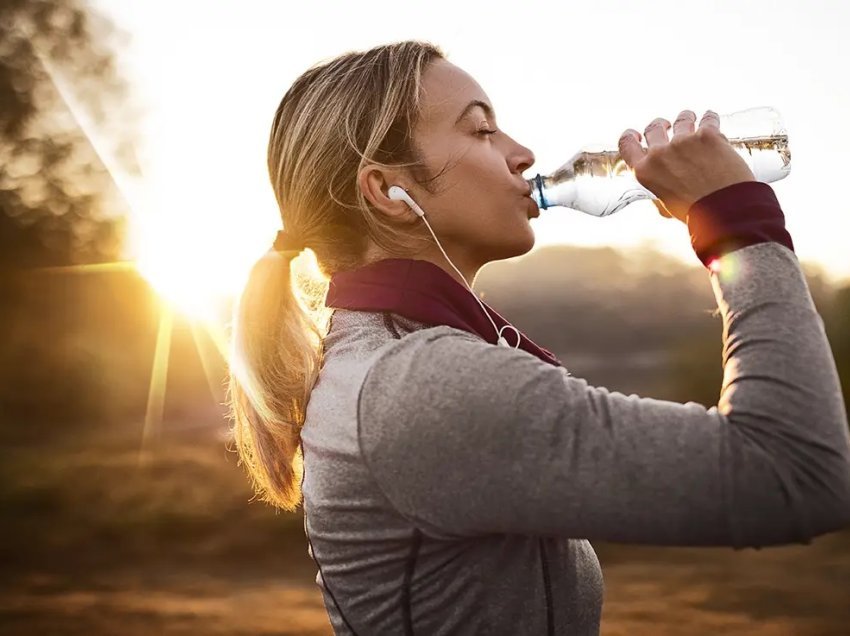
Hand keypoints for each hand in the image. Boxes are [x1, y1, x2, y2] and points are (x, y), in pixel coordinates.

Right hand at [618, 110, 755, 222]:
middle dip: (661, 125)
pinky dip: (709, 117)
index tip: (637, 134)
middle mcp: (660, 154)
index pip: (627, 144)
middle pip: (653, 128)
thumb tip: (661, 182)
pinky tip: (710, 118)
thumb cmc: (696, 212)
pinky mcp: (707, 135)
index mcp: (645, 171)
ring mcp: (683, 142)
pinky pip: (707, 118)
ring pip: (681, 118)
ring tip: (692, 119)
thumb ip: (659, 187)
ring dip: (686, 118)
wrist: (725, 210)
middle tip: (668, 126)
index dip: (631, 136)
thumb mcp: (666, 203)